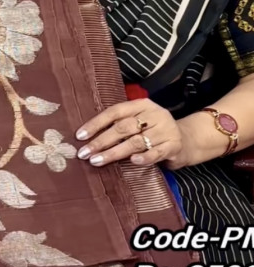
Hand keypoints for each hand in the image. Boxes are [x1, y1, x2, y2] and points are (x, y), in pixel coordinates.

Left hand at [74, 98, 191, 169]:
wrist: (187, 140)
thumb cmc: (153, 131)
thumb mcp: (138, 122)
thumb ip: (119, 125)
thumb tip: (87, 137)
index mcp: (141, 105)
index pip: (114, 112)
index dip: (96, 124)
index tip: (80, 136)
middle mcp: (154, 114)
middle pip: (122, 127)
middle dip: (101, 141)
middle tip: (84, 153)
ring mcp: (166, 130)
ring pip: (135, 141)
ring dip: (114, 153)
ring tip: (97, 161)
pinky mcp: (174, 146)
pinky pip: (156, 152)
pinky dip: (144, 157)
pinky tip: (132, 161)